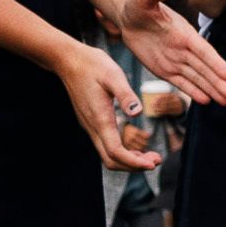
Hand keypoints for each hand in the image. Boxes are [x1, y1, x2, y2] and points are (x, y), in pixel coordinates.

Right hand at [53, 39, 162, 175]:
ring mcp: (90, 126)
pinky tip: (135, 148)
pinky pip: (105, 146)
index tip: (152, 164)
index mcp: (100, 119)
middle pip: (111, 160)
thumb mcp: (113, 75)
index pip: (116, 152)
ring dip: (128, 161)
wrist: (70, 60)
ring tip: (150, 157)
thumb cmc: (93, 65)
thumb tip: (137, 112)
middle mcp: (93, 127)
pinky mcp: (91, 122)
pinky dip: (122, 152)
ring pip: (107, 155)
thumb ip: (125, 94)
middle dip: (134, 166)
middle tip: (156, 161)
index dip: (134, 162)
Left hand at [115, 0, 225, 109]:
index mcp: (183, 32)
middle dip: (217, 81)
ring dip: (211, 89)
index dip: (215, 62)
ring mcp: (175, 60)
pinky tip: (206, 101)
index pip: (202, 50)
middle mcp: (183, 48)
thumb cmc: (138, 5)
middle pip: (203, 67)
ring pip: (196, 77)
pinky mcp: (165, 69)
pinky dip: (193, 91)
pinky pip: (181, 82)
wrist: (129, 17)